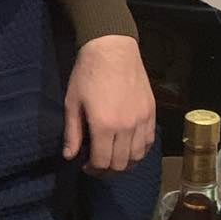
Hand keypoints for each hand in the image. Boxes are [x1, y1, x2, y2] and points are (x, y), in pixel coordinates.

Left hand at [64, 35, 154, 172]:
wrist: (112, 49)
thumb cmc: (88, 74)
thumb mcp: (73, 103)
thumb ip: (72, 132)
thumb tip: (69, 156)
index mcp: (104, 125)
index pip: (102, 162)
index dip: (93, 170)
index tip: (85, 166)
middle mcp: (126, 127)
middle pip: (121, 163)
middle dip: (107, 170)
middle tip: (97, 165)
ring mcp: (142, 120)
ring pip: (138, 156)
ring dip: (125, 163)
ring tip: (113, 158)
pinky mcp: (151, 113)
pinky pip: (149, 142)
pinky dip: (140, 151)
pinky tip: (129, 148)